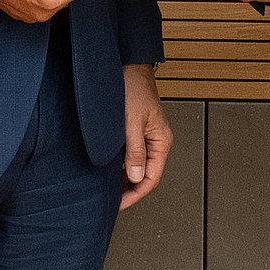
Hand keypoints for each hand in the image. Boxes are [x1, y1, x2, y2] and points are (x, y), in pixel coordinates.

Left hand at [120, 63, 173, 209]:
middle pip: (146, 174)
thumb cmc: (132, 89)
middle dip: (129, 189)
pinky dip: (121, 165)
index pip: (151, 178)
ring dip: (124, 178)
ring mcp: (147, 136)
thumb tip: (135, 176)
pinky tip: (109, 169)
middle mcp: (156, 141)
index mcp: (161, 141)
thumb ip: (135, 150)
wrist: (128, 65)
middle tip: (111, 201)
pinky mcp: (136, 130)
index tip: (119, 204)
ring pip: (138, 165)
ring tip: (108, 188)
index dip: (135, 194)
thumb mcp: (131, 122)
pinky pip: (132, 154)